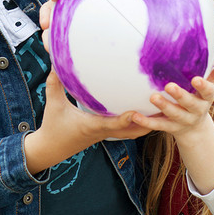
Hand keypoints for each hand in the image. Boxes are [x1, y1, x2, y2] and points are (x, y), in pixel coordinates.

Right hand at [23, 70, 151, 173]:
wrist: (50, 150)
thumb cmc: (51, 127)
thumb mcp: (53, 104)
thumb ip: (54, 84)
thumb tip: (56, 64)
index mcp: (91, 126)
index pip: (112, 124)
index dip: (126, 119)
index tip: (138, 111)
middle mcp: (102, 132)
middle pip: (131, 131)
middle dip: (147, 122)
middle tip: (163, 109)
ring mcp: (105, 135)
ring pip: (131, 132)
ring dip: (145, 124)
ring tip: (161, 110)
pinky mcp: (104, 134)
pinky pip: (125, 130)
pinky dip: (136, 124)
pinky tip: (143, 112)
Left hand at [130, 58, 213, 143]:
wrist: (194, 128)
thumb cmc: (200, 98)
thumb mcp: (212, 87)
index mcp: (206, 98)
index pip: (208, 92)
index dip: (203, 86)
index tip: (196, 79)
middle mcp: (196, 110)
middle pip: (189, 104)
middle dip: (180, 95)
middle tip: (169, 86)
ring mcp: (182, 120)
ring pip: (173, 114)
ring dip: (163, 106)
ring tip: (153, 97)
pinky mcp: (169, 127)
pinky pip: (157, 125)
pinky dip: (146, 121)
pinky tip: (134, 115)